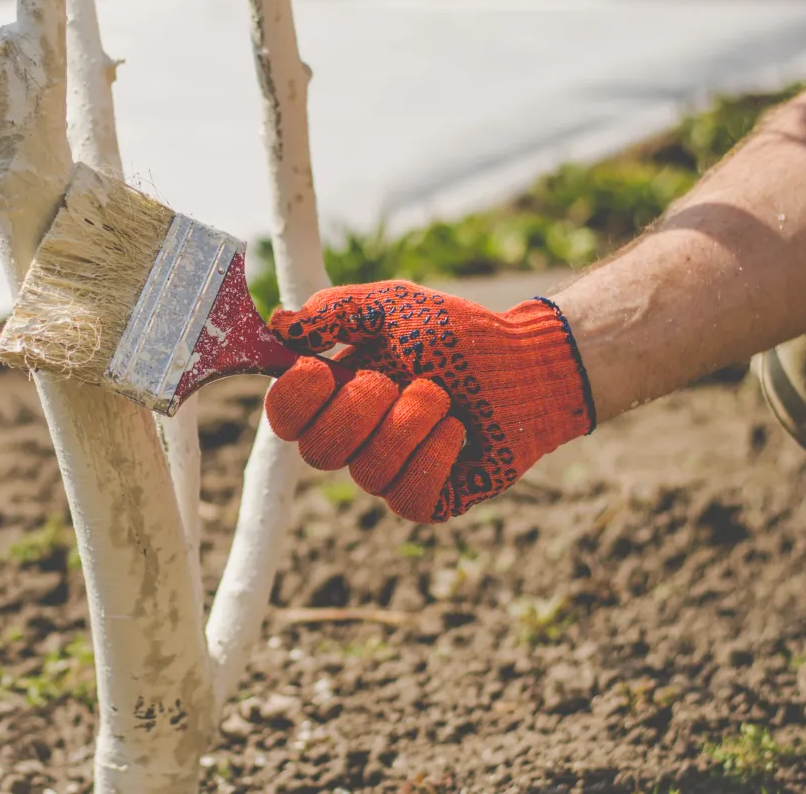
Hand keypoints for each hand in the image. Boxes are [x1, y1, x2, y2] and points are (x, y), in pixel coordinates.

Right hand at [263, 281, 593, 522]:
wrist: (525, 366)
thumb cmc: (457, 335)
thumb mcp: (392, 306)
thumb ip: (335, 310)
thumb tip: (279, 324)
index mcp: (336, 394)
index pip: (284, 417)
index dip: (294, 399)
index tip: (321, 368)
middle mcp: (354, 440)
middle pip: (316, 451)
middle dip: (360, 408)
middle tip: (395, 379)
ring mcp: (388, 472)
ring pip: (366, 473)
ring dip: (410, 424)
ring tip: (440, 397)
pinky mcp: (426, 499)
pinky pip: (407, 497)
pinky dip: (434, 457)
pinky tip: (455, 433)